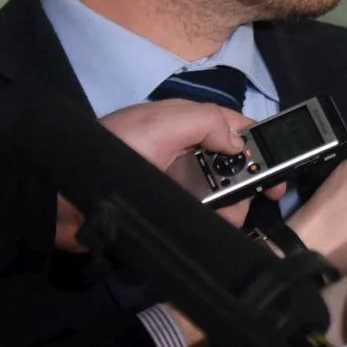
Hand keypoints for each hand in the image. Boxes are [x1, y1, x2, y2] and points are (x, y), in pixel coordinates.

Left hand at [54, 101, 255, 249]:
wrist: (63, 201)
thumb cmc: (115, 153)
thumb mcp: (160, 124)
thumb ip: (206, 121)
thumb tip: (238, 143)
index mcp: (183, 123)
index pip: (234, 125)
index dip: (261, 139)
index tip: (282, 161)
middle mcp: (184, 150)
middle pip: (235, 161)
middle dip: (251, 176)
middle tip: (264, 194)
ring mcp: (177, 182)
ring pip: (225, 190)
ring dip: (236, 202)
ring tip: (231, 213)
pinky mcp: (169, 209)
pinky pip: (206, 213)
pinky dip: (219, 219)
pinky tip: (219, 224)